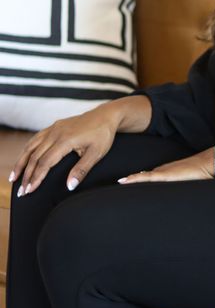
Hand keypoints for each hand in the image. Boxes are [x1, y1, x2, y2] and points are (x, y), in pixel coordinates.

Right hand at [9, 95, 151, 196]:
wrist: (106, 115)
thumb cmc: (103, 135)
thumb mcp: (97, 154)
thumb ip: (82, 170)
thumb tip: (69, 186)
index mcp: (66, 140)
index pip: (45, 162)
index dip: (36, 177)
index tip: (29, 190)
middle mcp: (56, 132)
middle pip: (35, 156)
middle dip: (26, 175)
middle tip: (21, 191)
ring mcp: (53, 128)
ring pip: (31, 147)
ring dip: (21, 162)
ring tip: (14, 178)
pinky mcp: (54, 126)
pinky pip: (36, 139)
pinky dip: (27, 150)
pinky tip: (23, 159)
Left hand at [117, 142, 214, 184]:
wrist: (208, 164)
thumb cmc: (203, 175)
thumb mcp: (190, 184)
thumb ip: (184, 188)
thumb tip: (184, 203)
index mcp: (167, 174)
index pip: (147, 178)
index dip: (136, 181)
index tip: (125, 184)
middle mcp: (162, 172)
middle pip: (141, 177)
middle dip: (129, 181)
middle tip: (115, 185)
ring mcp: (162, 173)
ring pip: (140, 178)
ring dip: (129, 180)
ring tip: (116, 183)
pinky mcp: (164, 176)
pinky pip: (145, 178)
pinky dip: (133, 180)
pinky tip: (123, 181)